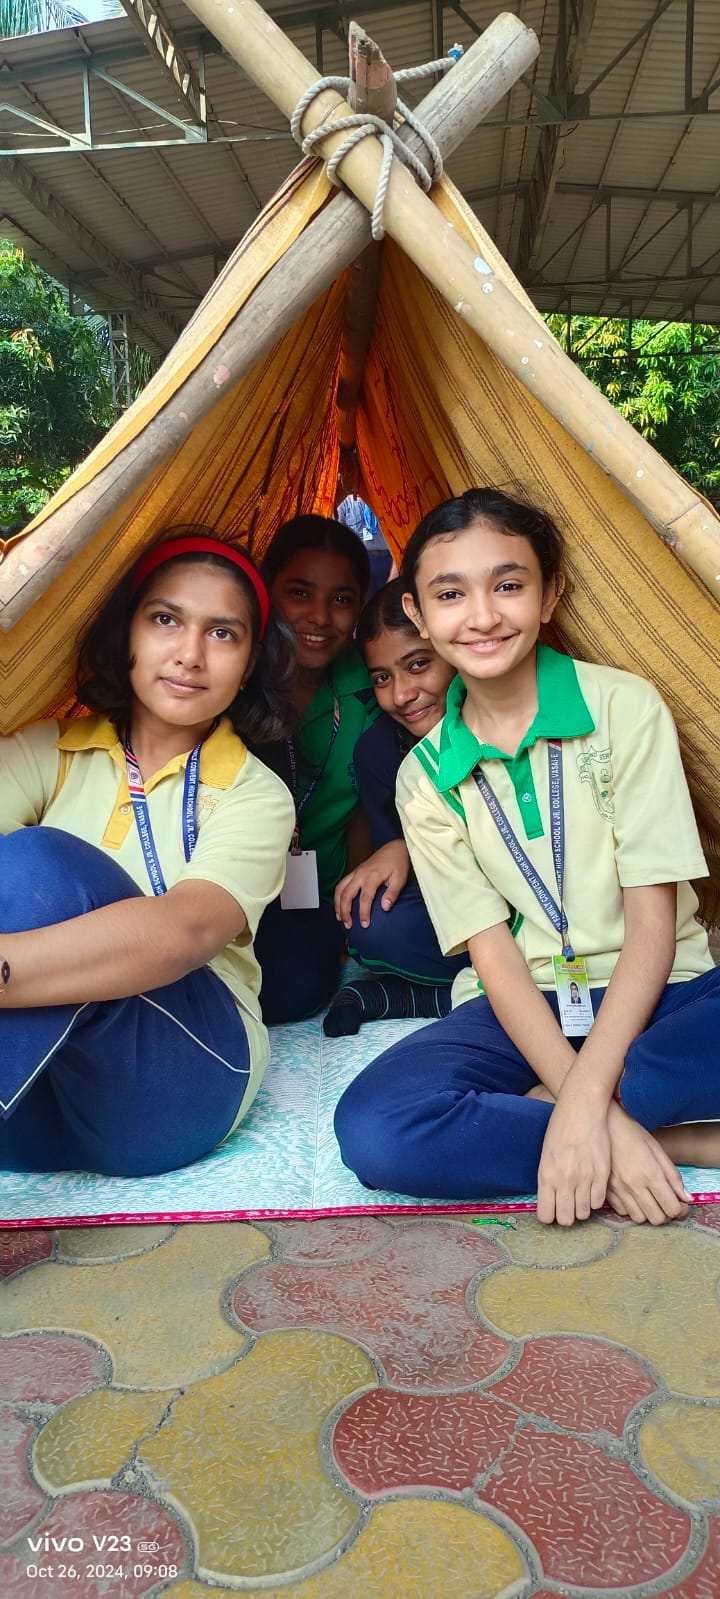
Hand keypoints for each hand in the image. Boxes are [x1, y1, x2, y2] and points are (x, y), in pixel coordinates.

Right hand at [334, 841, 409, 929]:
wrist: (394, 849)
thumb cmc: (398, 864)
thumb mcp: (400, 879)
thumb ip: (392, 893)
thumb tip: (385, 908)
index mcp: (372, 876)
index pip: (365, 897)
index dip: (363, 912)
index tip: (364, 924)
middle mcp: (360, 874)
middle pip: (347, 894)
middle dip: (345, 911)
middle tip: (348, 925)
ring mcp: (356, 872)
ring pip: (340, 889)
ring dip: (338, 904)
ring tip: (340, 918)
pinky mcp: (354, 872)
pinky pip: (341, 884)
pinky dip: (338, 896)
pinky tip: (339, 905)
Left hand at [537, 1083, 610, 1225]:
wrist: (581, 1111)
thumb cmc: (559, 1130)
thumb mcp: (546, 1156)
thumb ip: (548, 1180)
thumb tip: (552, 1201)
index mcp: (547, 1177)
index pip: (546, 1215)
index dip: (549, 1215)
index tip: (552, 1210)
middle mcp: (565, 1181)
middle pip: (566, 1219)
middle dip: (565, 1216)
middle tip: (567, 1206)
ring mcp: (585, 1179)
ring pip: (584, 1213)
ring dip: (581, 1208)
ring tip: (580, 1196)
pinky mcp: (602, 1174)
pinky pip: (599, 1201)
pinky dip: (594, 1199)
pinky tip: (591, 1189)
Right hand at [605, 1103, 690, 1224]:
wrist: (604, 1125)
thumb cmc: (633, 1134)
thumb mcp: (658, 1150)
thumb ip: (673, 1176)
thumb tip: (686, 1198)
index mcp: (651, 1173)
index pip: (672, 1208)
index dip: (681, 1210)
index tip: (681, 1205)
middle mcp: (634, 1185)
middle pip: (657, 1218)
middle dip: (666, 1214)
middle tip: (666, 1203)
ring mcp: (618, 1189)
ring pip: (639, 1218)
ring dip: (648, 1213)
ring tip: (650, 1201)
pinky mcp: (606, 1190)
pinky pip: (622, 1212)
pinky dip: (631, 1209)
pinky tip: (634, 1197)